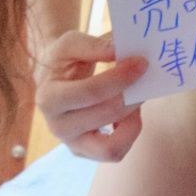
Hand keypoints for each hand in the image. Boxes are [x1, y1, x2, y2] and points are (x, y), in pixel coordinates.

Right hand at [34, 30, 147, 161]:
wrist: (53, 79)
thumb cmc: (63, 59)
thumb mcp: (70, 43)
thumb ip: (94, 46)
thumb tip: (120, 51)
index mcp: (49, 98)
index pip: (91, 92)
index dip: (120, 78)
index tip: (142, 63)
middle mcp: (57, 127)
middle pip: (106, 115)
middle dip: (131, 95)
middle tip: (145, 77)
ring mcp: (72, 143)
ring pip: (111, 147)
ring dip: (132, 121)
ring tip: (136, 98)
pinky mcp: (86, 152)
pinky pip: (115, 152)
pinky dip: (129, 133)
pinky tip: (130, 112)